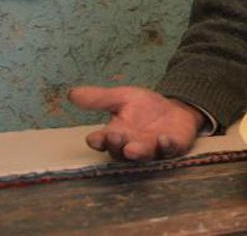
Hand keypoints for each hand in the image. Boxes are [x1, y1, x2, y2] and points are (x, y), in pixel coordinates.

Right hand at [68, 86, 204, 160]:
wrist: (175, 108)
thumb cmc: (145, 107)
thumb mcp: (123, 97)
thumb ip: (99, 98)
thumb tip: (71, 93)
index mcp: (116, 134)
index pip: (102, 140)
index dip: (98, 140)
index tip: (94, 137)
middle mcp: (131, 145)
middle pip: (120, 150)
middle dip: (116, 144)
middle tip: (115, 137)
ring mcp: (153, 149)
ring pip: (143, 154)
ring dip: (138, 152)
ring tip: (132, 149)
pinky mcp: (173, 147)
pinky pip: (170, 150)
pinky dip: (167, 146)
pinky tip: (164, 139)